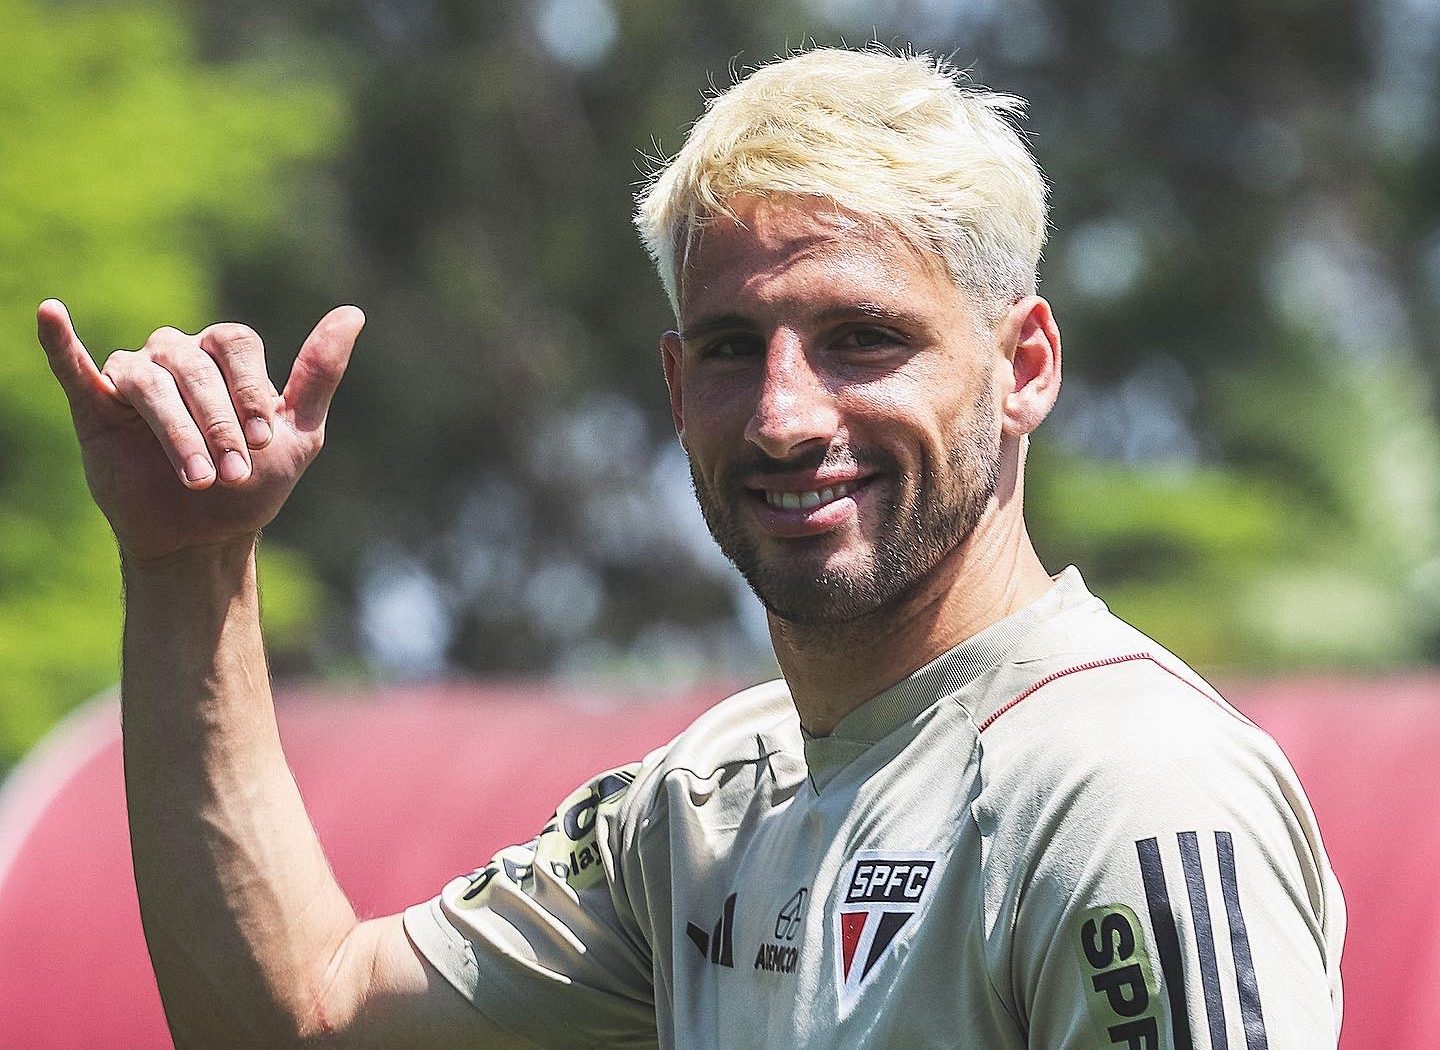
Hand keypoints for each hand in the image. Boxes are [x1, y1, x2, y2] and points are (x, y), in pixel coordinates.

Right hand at [36, 299, 363, 562]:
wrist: (204, 538)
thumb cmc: (253, 483)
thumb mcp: (299, 433)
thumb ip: (319, 374)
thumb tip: (352, 312)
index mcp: (224, 354)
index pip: (236, 344)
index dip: (251, 391)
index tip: (265, 442)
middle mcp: (177, 355)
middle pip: (194, 367)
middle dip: (217, 425)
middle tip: (233, 474)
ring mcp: (134, 377)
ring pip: (149, 381)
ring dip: (177, 431)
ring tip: (198, 479)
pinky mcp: (94, 406)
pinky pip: (73, 367)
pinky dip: (61, 342)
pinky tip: (52, 313)